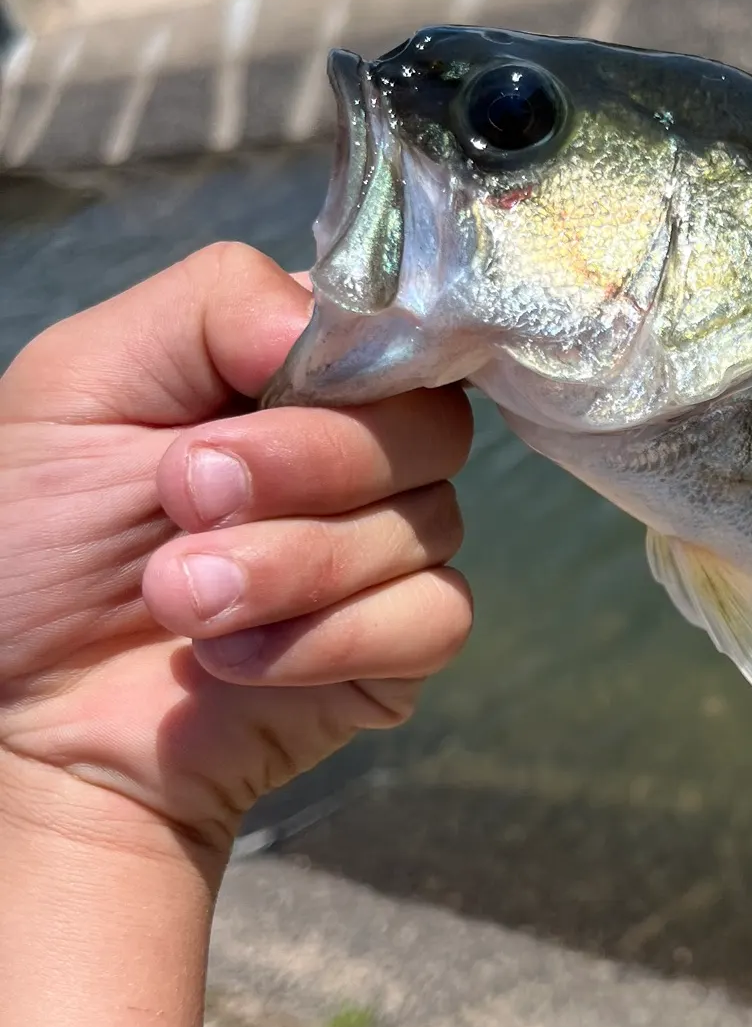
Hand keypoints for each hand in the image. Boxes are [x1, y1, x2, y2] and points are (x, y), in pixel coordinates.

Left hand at [0, 242, 473, 860]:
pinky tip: (235, 661)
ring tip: (178, 599)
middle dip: (305, 465)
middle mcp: (367, 451)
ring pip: (428, 524)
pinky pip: (435, 617)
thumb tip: (332, 330)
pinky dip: (327, 639)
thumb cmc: (36, 541)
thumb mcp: (85, 380)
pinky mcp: (404, 644)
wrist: (23, 721)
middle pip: (432, 425)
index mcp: (303, 373)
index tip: (239, 404)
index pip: (400, 332)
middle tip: (182, 502)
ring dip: (287, 566)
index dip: (347, 368)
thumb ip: (213, 306)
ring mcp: (395, 549)